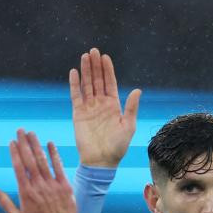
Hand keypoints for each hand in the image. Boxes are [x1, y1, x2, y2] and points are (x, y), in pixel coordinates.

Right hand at [0, 130, 79, 212]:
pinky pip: (58, 167)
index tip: (12, 142)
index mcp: (26, 192)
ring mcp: (52, 184)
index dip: (15, 153)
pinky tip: (50, 144)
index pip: (19, 168)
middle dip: (24, 144)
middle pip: (30, 160)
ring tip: (31, 133)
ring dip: (36, 145)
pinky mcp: (64, 185)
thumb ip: (5, 203)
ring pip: (43, 161)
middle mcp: (38, 185)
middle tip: (20, 130)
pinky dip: (54, 154)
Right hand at [70, 47, 140, 167]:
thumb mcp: (128, 126)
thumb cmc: (117, 147)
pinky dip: (74, 84)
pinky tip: (74, 72)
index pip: (110, 83)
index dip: (108, 70)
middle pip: (98, 80)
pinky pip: (75, 96)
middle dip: (96, 66)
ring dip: (86, 71)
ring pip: (87, 85)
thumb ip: (131, 108)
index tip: (105, 57)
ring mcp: (89, 108)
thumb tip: (137, 90)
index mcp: (114, 106)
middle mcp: (101, 104)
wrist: (101, 161)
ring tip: (85, 56)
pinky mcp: (78, 114)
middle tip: (93, 51)